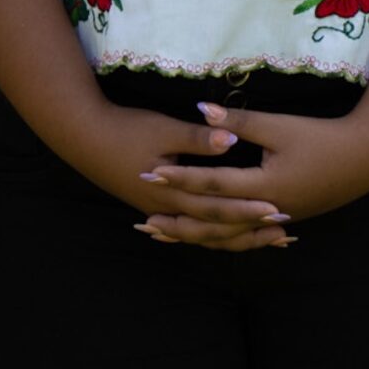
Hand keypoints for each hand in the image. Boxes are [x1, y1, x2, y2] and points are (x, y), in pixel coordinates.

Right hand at [57, 102, 294, 250]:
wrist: (84, 137)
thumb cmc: (126, 129)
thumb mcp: (164, 129)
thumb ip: (198, 138)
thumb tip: (231, 140)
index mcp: (172, 194)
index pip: (217, 208)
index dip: (248, 210)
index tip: (278, 210)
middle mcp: (167, 211)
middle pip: (215, 230)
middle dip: (250, 231)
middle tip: (284, 233)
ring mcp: (161, 212)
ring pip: (203, 235)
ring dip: (236, 237)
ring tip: (267, 239)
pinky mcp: (157, 207)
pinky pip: (192, 229)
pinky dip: (214, 232)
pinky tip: (229, 233)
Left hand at [136, 102, 368, 239]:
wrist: (366, 158)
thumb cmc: (323, 137)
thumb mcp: (280, 126)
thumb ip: (241, 122)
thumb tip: (203, 109)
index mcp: (265, 187)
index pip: (213, 184)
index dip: (180, 178)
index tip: (150, 172)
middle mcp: (268, 211)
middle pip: (215, 222)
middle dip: (179, 220)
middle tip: (144, 220)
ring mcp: (276, 221)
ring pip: (228, 235)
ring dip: (195, 236)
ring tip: (165, 235)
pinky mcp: (282, 220)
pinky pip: (243, 235)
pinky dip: (220, 236)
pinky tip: (204, 236)